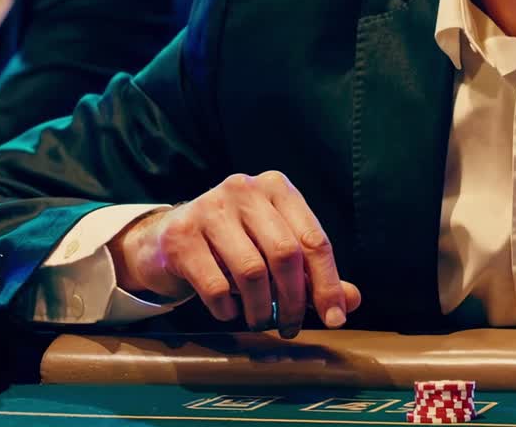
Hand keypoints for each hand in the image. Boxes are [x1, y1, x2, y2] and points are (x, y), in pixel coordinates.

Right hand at [108, 171, 360, 337]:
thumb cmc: (233, 244)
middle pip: (285, 254)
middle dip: (294, 300)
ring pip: (252, 271)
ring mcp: (210, 208)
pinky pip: (216, 285)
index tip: (335, 318)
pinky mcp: (180, 235)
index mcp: (277, 188)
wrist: (165, 239)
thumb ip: (312, 273)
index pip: (314, 239)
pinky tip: (229, 310)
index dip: (328, 283)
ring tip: (261, 321)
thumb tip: (350, 302)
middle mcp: (245, 189)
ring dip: (262, 309)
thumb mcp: (275, 250)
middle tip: (291, 327)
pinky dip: (228, 308)